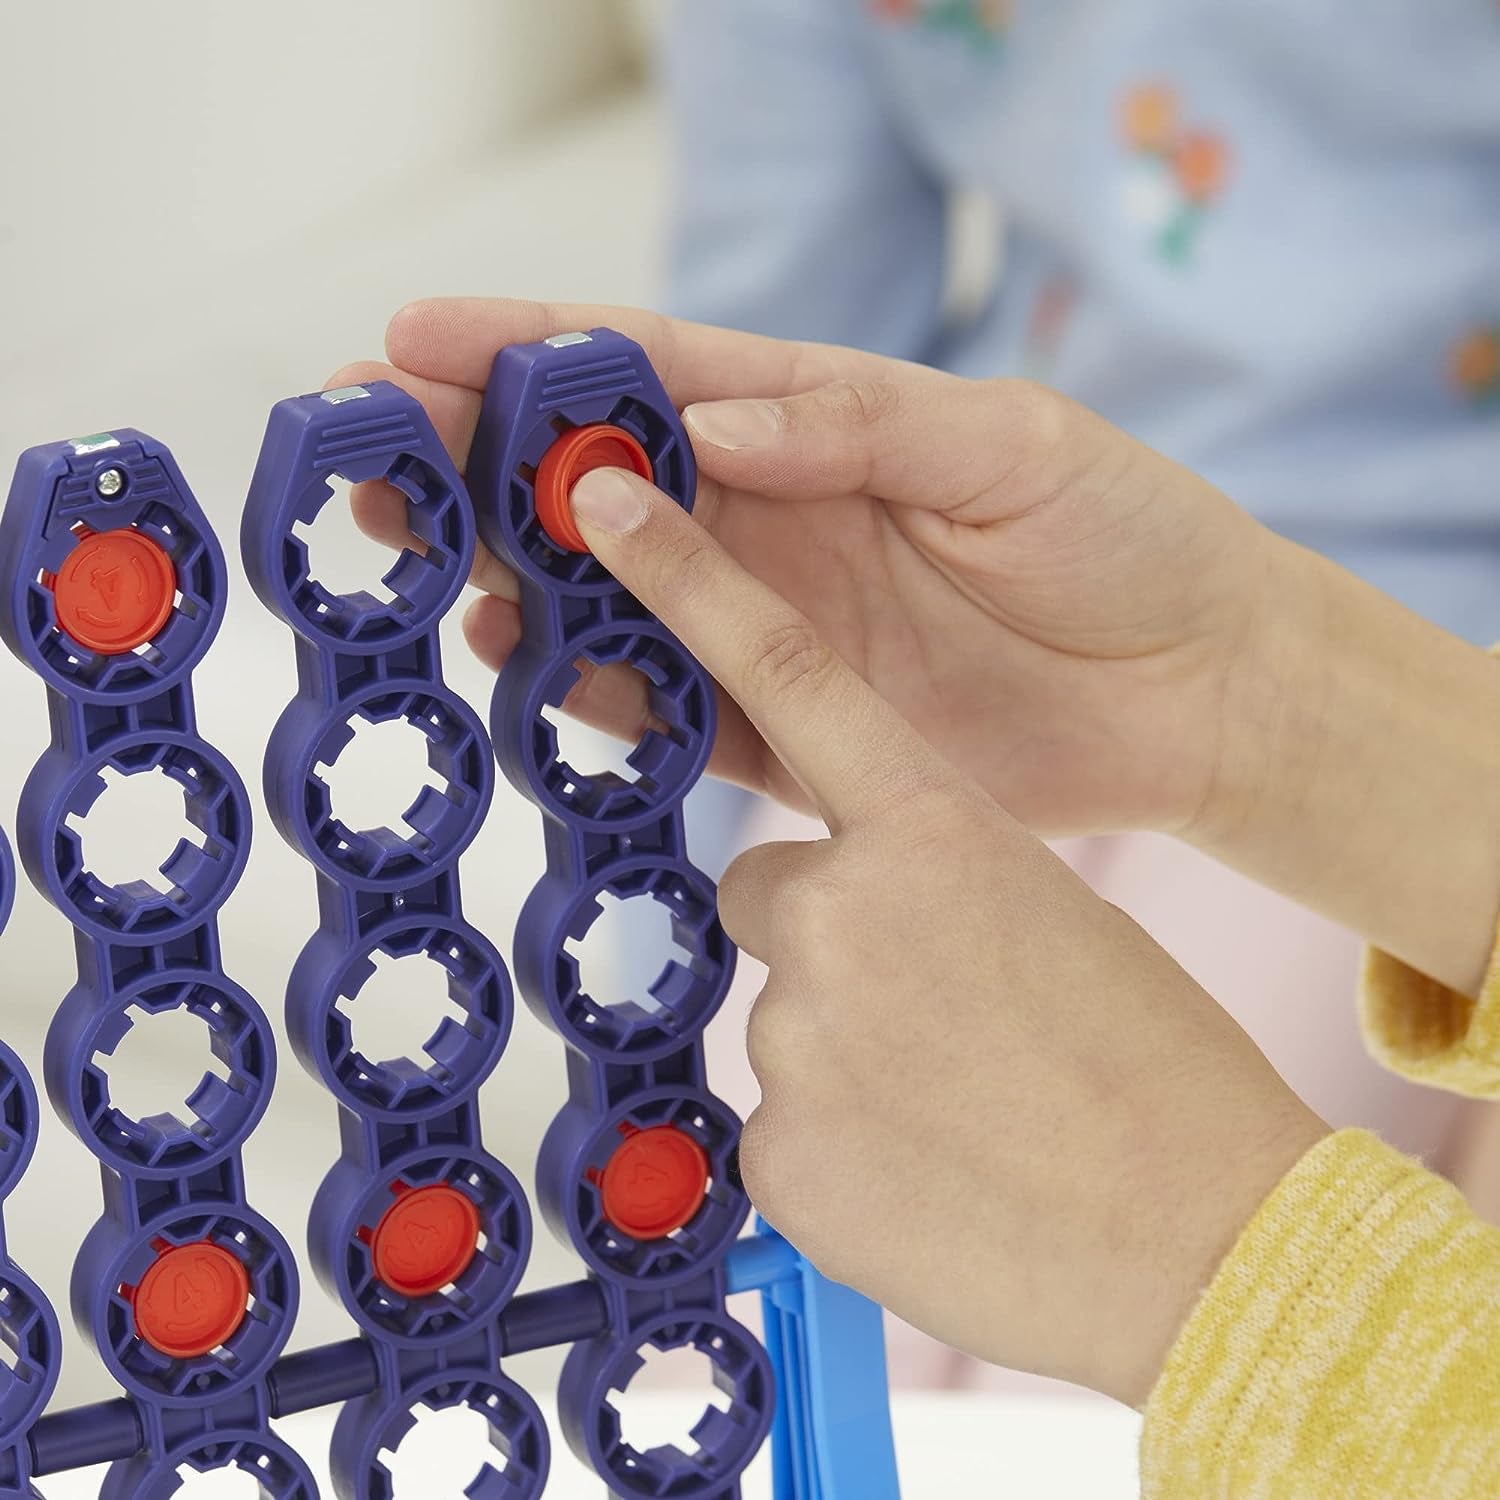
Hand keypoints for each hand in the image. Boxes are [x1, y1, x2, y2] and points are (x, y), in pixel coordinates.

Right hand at [335, 298, 1499, 996]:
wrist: (1196, 691)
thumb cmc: (1126, 537)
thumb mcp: (1009, 444)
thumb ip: (856, 426)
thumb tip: (706, 426)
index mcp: (814, 422)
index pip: (647, 370)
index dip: (526, 351)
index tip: (410, 341)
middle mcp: (770, 519)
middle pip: (593, 481)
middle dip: (473, 463)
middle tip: (367, 465)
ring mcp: (771, 625)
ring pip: (609, 597)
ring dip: (516, 583)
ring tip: (439, 578)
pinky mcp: (790, 725)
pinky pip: (669, 710)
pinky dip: (597, 695)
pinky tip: (536, 677)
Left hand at [561, 461, 1326, 1405]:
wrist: (1202, 1238)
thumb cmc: (1151, 1066)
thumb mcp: (1045, 912)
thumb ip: (930, 874)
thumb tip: (861, 898)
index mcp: (934, 825)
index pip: (784, 668)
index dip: (685, 577)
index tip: (607, 504)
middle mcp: (843, 908)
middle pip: (768, 890)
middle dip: (826, 933)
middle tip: (936, 1008)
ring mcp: (797, 1030)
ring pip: (782, 1008)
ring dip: (846, 1044)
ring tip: (955, 1100)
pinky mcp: (770, 1148)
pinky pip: (777, 1116)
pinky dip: (839, 1138)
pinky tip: (928, 1167)